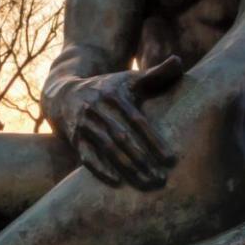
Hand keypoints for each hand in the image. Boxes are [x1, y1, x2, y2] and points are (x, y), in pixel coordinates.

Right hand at [58, 56, 183, 189]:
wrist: (65, 94)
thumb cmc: (108, 88)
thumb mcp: (129, 78)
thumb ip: (156, 73)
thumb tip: (179, 60)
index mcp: (115, 95)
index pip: (138, 121)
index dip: (154, 141)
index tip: (171, 159)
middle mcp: (98, 108)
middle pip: (123, 138)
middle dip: (143, 159)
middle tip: (161, 179)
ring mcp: (85, 123)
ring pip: (107, 148)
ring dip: (127, 168)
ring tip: (146, 183)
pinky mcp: (74, 137)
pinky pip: (87, 155)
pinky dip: (100, 169)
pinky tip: (116, 182)